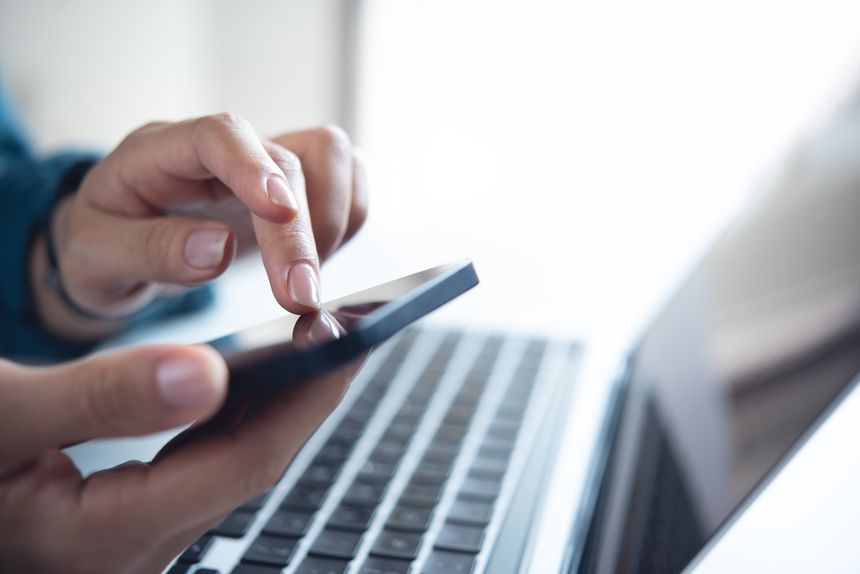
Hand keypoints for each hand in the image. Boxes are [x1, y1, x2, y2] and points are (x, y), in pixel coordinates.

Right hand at [0, 318, 360, 572]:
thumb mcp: (0, 417)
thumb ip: (100, 401)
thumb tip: (206, 372)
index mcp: (106, 535)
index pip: (243, 459)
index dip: (305, 396)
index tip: (348, 338)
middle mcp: (134, 545)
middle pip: (250, 461)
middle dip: (307, 395)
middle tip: (350, 330)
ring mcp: (133, 533)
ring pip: (231, 460)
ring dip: (278, 402)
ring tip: (313, 343)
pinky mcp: (126, 513)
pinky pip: (203, 458)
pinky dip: (235, 412)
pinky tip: (247, 376)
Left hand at [32, 117, 367, 338]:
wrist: (123, 248)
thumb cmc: (105, 248)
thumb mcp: (98, 258)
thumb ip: (152, 250)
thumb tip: (217, 250)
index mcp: (162, 151)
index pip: (219, 135)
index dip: (253, 167)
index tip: (278, 211)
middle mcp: (223, 147)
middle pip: (287, 162)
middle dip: (301, 234)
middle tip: (299, 300)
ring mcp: (265, 162)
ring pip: (331, 157)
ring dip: (334, 221)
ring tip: (305, 278)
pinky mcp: (297, 184)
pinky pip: (348, 181)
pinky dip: (349, 221)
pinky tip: (319, 262)